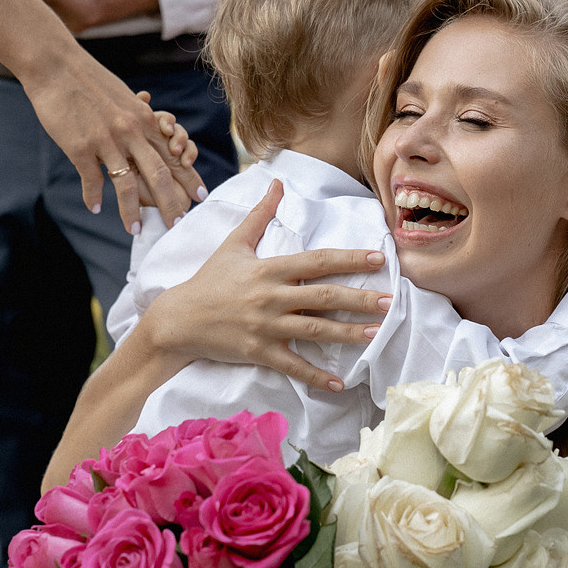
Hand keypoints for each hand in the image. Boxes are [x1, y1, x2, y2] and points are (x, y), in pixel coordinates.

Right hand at [21, 49, 205, 229]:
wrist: (56, 65)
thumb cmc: (88, 80)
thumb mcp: (122, 98)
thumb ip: (136, 119)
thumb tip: (144, 134)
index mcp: (144, 120)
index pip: (173, 154)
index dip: (188, 177)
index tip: (200, 196)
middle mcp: (131, 132)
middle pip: (159, 174)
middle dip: (171, 203)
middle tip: (177, 225)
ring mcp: (106, 140)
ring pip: (126, 184)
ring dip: (131, 211)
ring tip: (134, 229)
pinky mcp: (80, 146)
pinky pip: (92, 179)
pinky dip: (93, 197)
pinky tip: (95, 208)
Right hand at [139, 180, 395, 391]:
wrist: (178, 319)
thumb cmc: (209, 280)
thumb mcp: (234, 244)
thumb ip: (260, 215)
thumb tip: (277, 183)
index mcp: (269, 268)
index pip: (317, 261)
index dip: (349, 259)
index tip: (378, 258)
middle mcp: (271, 297)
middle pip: (323, 297)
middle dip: (359, 299)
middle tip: (390, 301)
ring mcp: (265, 327)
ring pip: (314, 331)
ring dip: (348, 334)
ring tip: (377, 334)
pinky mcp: (258, 352)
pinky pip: (293, 366)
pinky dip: (316, 377)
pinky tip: (340, 384)